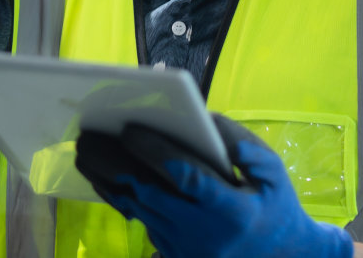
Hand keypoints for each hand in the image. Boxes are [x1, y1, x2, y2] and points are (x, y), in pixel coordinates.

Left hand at [75, 113, 352, 257]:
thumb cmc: (278, 209)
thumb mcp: (274, 174)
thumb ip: (243, 145)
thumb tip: (205, 119)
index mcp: (232, 211)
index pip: (187, 178)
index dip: (157, 153)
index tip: (130, 129)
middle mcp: (203, 233)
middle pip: (147, 194)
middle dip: (113, 164)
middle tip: (86, 137)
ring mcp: (185, 248)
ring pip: (137, 210)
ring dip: (107, 180)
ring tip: (84, 152)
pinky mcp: (175, 255)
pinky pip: (141, 221)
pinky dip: (120, 198)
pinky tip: (102, 176)